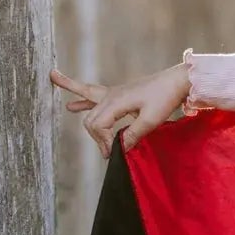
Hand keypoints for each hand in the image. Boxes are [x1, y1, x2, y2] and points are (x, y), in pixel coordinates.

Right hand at [50, 62, 191, 160]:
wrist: (176, 81)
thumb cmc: (165, 98)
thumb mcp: (151, 120)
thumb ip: (133, 135)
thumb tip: (119, 148)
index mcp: (116, 100)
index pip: (97, 124)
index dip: (102, 141)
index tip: (114, 153)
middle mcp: (110, 95)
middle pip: (91, 119)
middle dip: (96, 136)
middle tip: (107, 153)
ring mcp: (112, 93)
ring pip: (87, 97)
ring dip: (76, 101)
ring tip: (58, 88)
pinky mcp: (118, 94)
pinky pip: (93, 93)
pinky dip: (80, 94)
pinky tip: (71, 103)